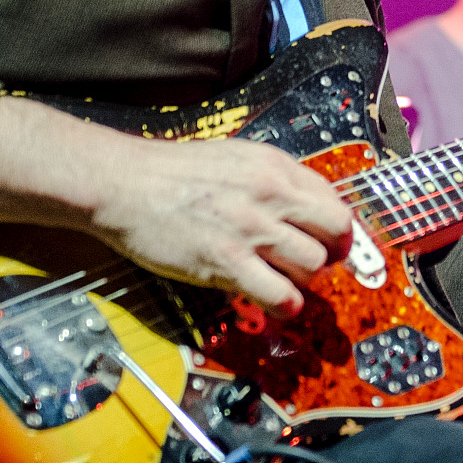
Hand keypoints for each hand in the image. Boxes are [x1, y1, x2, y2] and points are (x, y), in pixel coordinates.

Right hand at [0, 95, 353, 318]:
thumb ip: (271, 179)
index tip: (333, 240)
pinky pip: (279, 293)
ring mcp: (251, 230)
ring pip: (312, 265)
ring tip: (291, 282)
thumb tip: (302, 204)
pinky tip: (279, 303)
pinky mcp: (227, 263)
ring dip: (307, 279)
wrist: (125, 183)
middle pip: (334, 233)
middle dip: (333, 253)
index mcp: (274, 166)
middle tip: (320, 264)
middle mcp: (270, 195)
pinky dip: (287, 304)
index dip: (338, 227)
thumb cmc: (172, 171)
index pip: (333, 200)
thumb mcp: (235, 157)